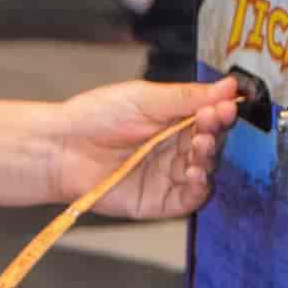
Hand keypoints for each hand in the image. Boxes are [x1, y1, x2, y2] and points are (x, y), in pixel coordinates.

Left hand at [51, 76, 238, 220]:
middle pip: (211, 143)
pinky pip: (190, 198)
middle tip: (213, 120)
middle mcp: (175, 148)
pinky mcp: (159, 201)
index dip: (220, 110)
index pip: (209, 116)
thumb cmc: (93, 117)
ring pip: (205, 169)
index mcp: (173, 120)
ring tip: (201, 144)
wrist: (61, 148)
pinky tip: (196, 172)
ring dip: (209, 157)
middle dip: (215, 131)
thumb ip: (186, 96)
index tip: (227, 103)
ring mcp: (168, 175)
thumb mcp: (143, 98)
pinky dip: (199, 187)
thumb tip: (227, 86)